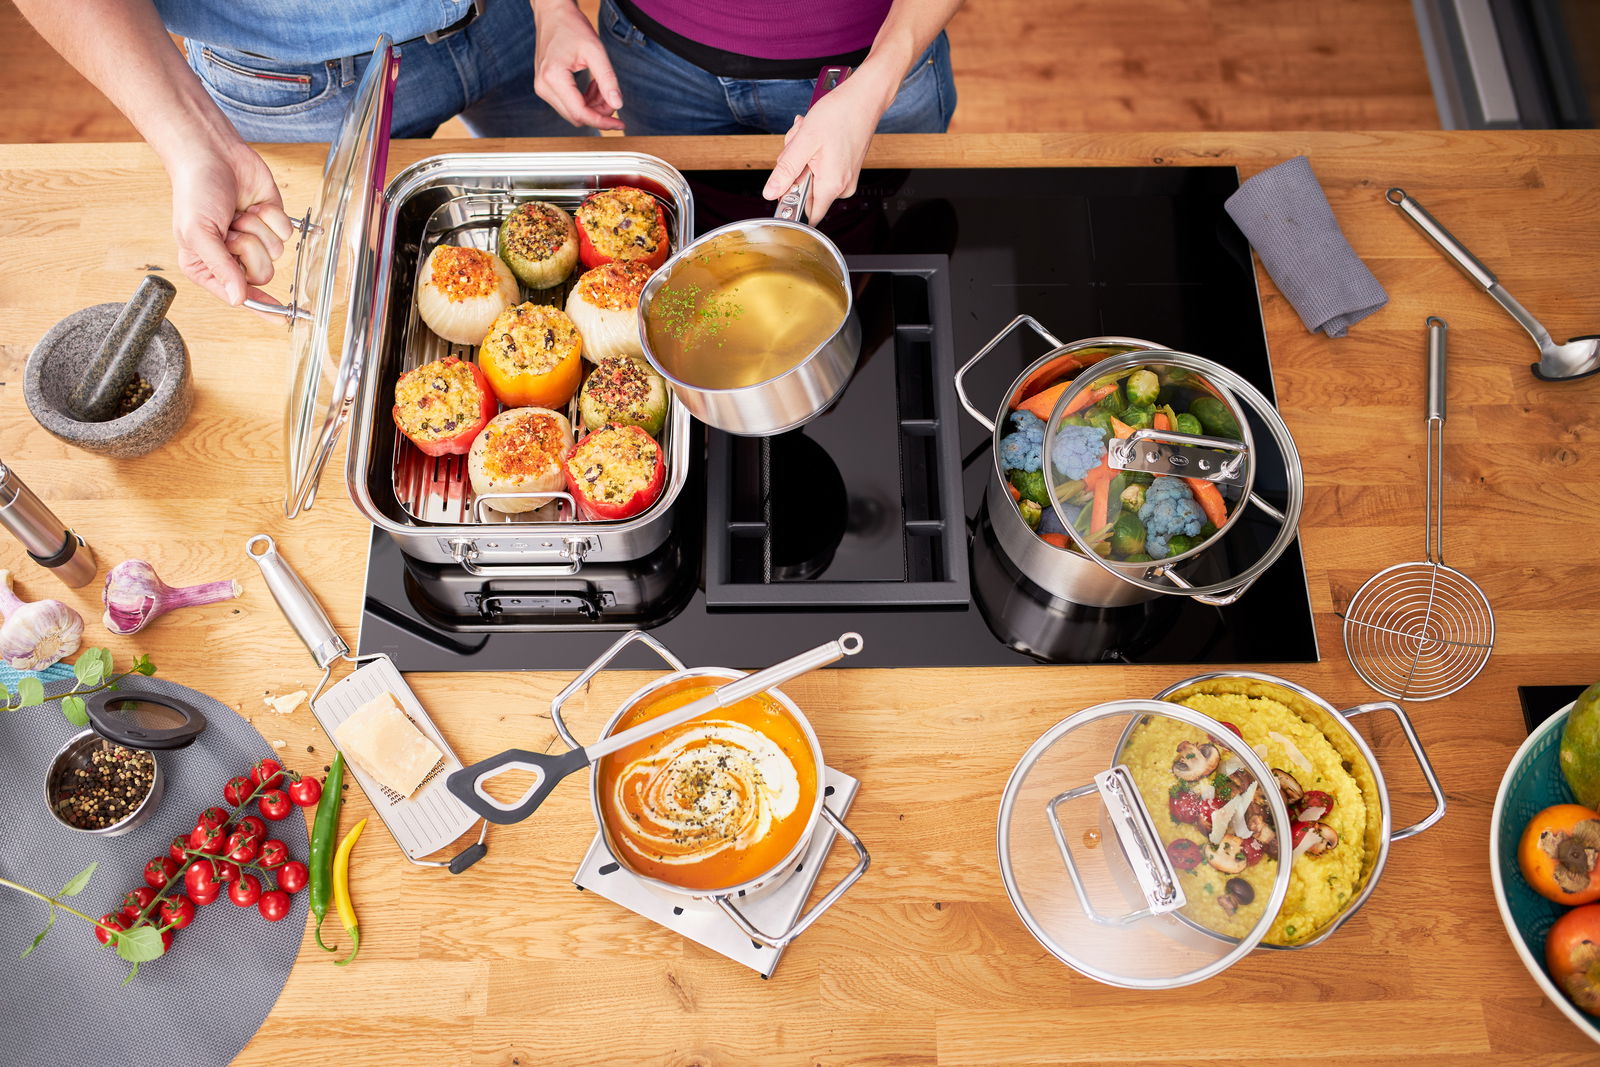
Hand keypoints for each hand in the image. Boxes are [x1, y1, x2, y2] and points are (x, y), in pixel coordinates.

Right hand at [166, 140, 292, 305]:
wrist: (211, 152)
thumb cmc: (195, 190)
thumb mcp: (198, 233)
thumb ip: (220, 268)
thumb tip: (237, 299)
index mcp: (207, 266)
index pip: (239, 296)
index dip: (261, 307)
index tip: (282, 319)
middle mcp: (232, 257)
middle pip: (262, 275)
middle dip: (249, 248)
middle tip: (232, 229)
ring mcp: (255, 239)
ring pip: (276, 254)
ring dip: (257, 228)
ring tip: (237, 213)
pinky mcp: (272, 222)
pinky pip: (286, 233)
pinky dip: (271, 217)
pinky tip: (254, 204)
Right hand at [532, 0, 623, 129]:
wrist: (553, 14)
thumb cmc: (571, 26)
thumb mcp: (595, 50)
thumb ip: (607, 80)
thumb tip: (618, 105)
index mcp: (553, 78)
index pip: (580, 113)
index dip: (603, 122)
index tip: (620, 124)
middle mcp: (544, 86)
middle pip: (576, 116)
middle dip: (599, 113)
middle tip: (614, 98)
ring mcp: (542, 88)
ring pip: (573, 112)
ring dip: (593, 106)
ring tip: (603, 87)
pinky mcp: (546, 87)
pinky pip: (568, 104)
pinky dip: (585, 100)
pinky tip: (594, 86)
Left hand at [761, 73, 892, 222]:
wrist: (864, 98)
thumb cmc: (839, 114)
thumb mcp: (804, 142)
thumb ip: (785, 171)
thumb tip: (770, 193)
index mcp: (831, 185)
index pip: (806, 217)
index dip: (790, 204)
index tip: (784, 183)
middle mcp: (841, 187)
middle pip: (805, 193)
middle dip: (794, 170)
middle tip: (798, 145)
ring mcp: (845, 178)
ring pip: (811, 178)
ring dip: (802, 158)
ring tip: (809, 136)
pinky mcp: (845, 170)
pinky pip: (821, 170)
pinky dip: (812, 155)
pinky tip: (816, 137)